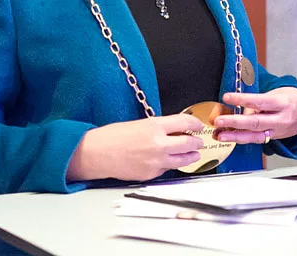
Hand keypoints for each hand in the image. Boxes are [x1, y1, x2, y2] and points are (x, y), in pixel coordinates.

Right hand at [67, 114, 204, 181]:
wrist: (98, 153)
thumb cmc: (114, 136)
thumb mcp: (141, 123)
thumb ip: (160, 127)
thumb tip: (177, 129)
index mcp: (155, 127)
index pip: (185, 123)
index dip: (196, 124)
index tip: (198, 126)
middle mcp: (159, 144)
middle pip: (189, 144)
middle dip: (197, 143)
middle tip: (199, 142)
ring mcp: (156, 161)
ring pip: (183, 160)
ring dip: (191, 156)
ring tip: (193, 154)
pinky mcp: (151, 174)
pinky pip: (167, 169)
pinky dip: (170, 165)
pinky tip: (169, 161)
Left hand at [212, 88, 296, 144]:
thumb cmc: (288, 100)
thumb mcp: (277, 94)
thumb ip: (258, 100)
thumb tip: (236, 103)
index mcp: (282, 104)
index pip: (260, 101)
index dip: (243, 100)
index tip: (227, 97)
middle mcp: (280, 120)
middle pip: (256, 122)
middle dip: (236, 122)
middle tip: (219, 120)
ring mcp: (276, 132)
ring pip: (254, 136)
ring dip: (235, 136)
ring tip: (219, 134)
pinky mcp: (271, 139)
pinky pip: (255, 140)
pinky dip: (241, 138)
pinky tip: (228, 136)